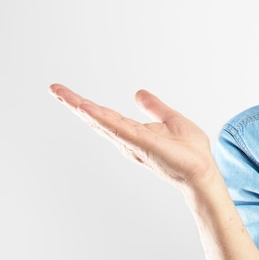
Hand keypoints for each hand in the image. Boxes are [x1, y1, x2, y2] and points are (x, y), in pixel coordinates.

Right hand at [49, 84, 215, 190]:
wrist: (203, 170)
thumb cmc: (189, 151)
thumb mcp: (170, 119)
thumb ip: (154, 108)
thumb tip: (138, 93)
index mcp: (133, 133)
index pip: (104, 115)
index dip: (84, 104)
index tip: (64, 91)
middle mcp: (127, 140)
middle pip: (96, 119)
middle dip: (74, 104)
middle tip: (54, 89)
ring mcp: (134, 143)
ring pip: (103, 123)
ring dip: (83, 108)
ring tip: (63, 95)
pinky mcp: (144, 144)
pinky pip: (120, 130)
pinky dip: (103, 119)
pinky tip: (88, 109)